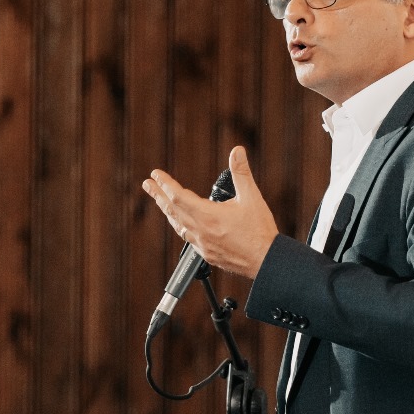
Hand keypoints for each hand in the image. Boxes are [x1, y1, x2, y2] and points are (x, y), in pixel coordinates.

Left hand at [143, 145, 278, 279]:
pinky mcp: (208, 254)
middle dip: (158, 195)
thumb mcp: (252, 197)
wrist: (266, 261)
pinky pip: (188, 238)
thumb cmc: (259, 232)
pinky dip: (181, 226)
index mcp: (207, 216)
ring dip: (168, 211)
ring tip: (162, 202)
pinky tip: (183, 225)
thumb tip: (237, 152)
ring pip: (178, 225)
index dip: (165, 184)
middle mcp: (200, 231)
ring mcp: (202, 245)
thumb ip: (241, 173)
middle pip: (172, 210)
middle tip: (147, 185)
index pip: (177, 196)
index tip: (156, 174)